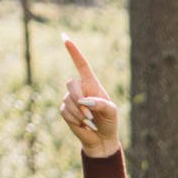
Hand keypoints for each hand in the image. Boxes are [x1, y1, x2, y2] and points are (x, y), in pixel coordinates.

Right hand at [59, 36, 119, 158]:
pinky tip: (83, 125)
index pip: (81, 65)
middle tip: (89, 112)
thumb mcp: (112, 112)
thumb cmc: (109, 122)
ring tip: (90, 121)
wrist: (101, 139)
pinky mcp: (65, 111)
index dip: (74, 52)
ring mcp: (70, 99)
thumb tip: (86, 101)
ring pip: (68, 100)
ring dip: (80, 113)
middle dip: (79, 98)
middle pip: (71, 82)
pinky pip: (65, 111)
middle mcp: (80, 89)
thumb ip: (102, 104)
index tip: (65, 38)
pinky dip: (76, 120)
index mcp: (92, 85)